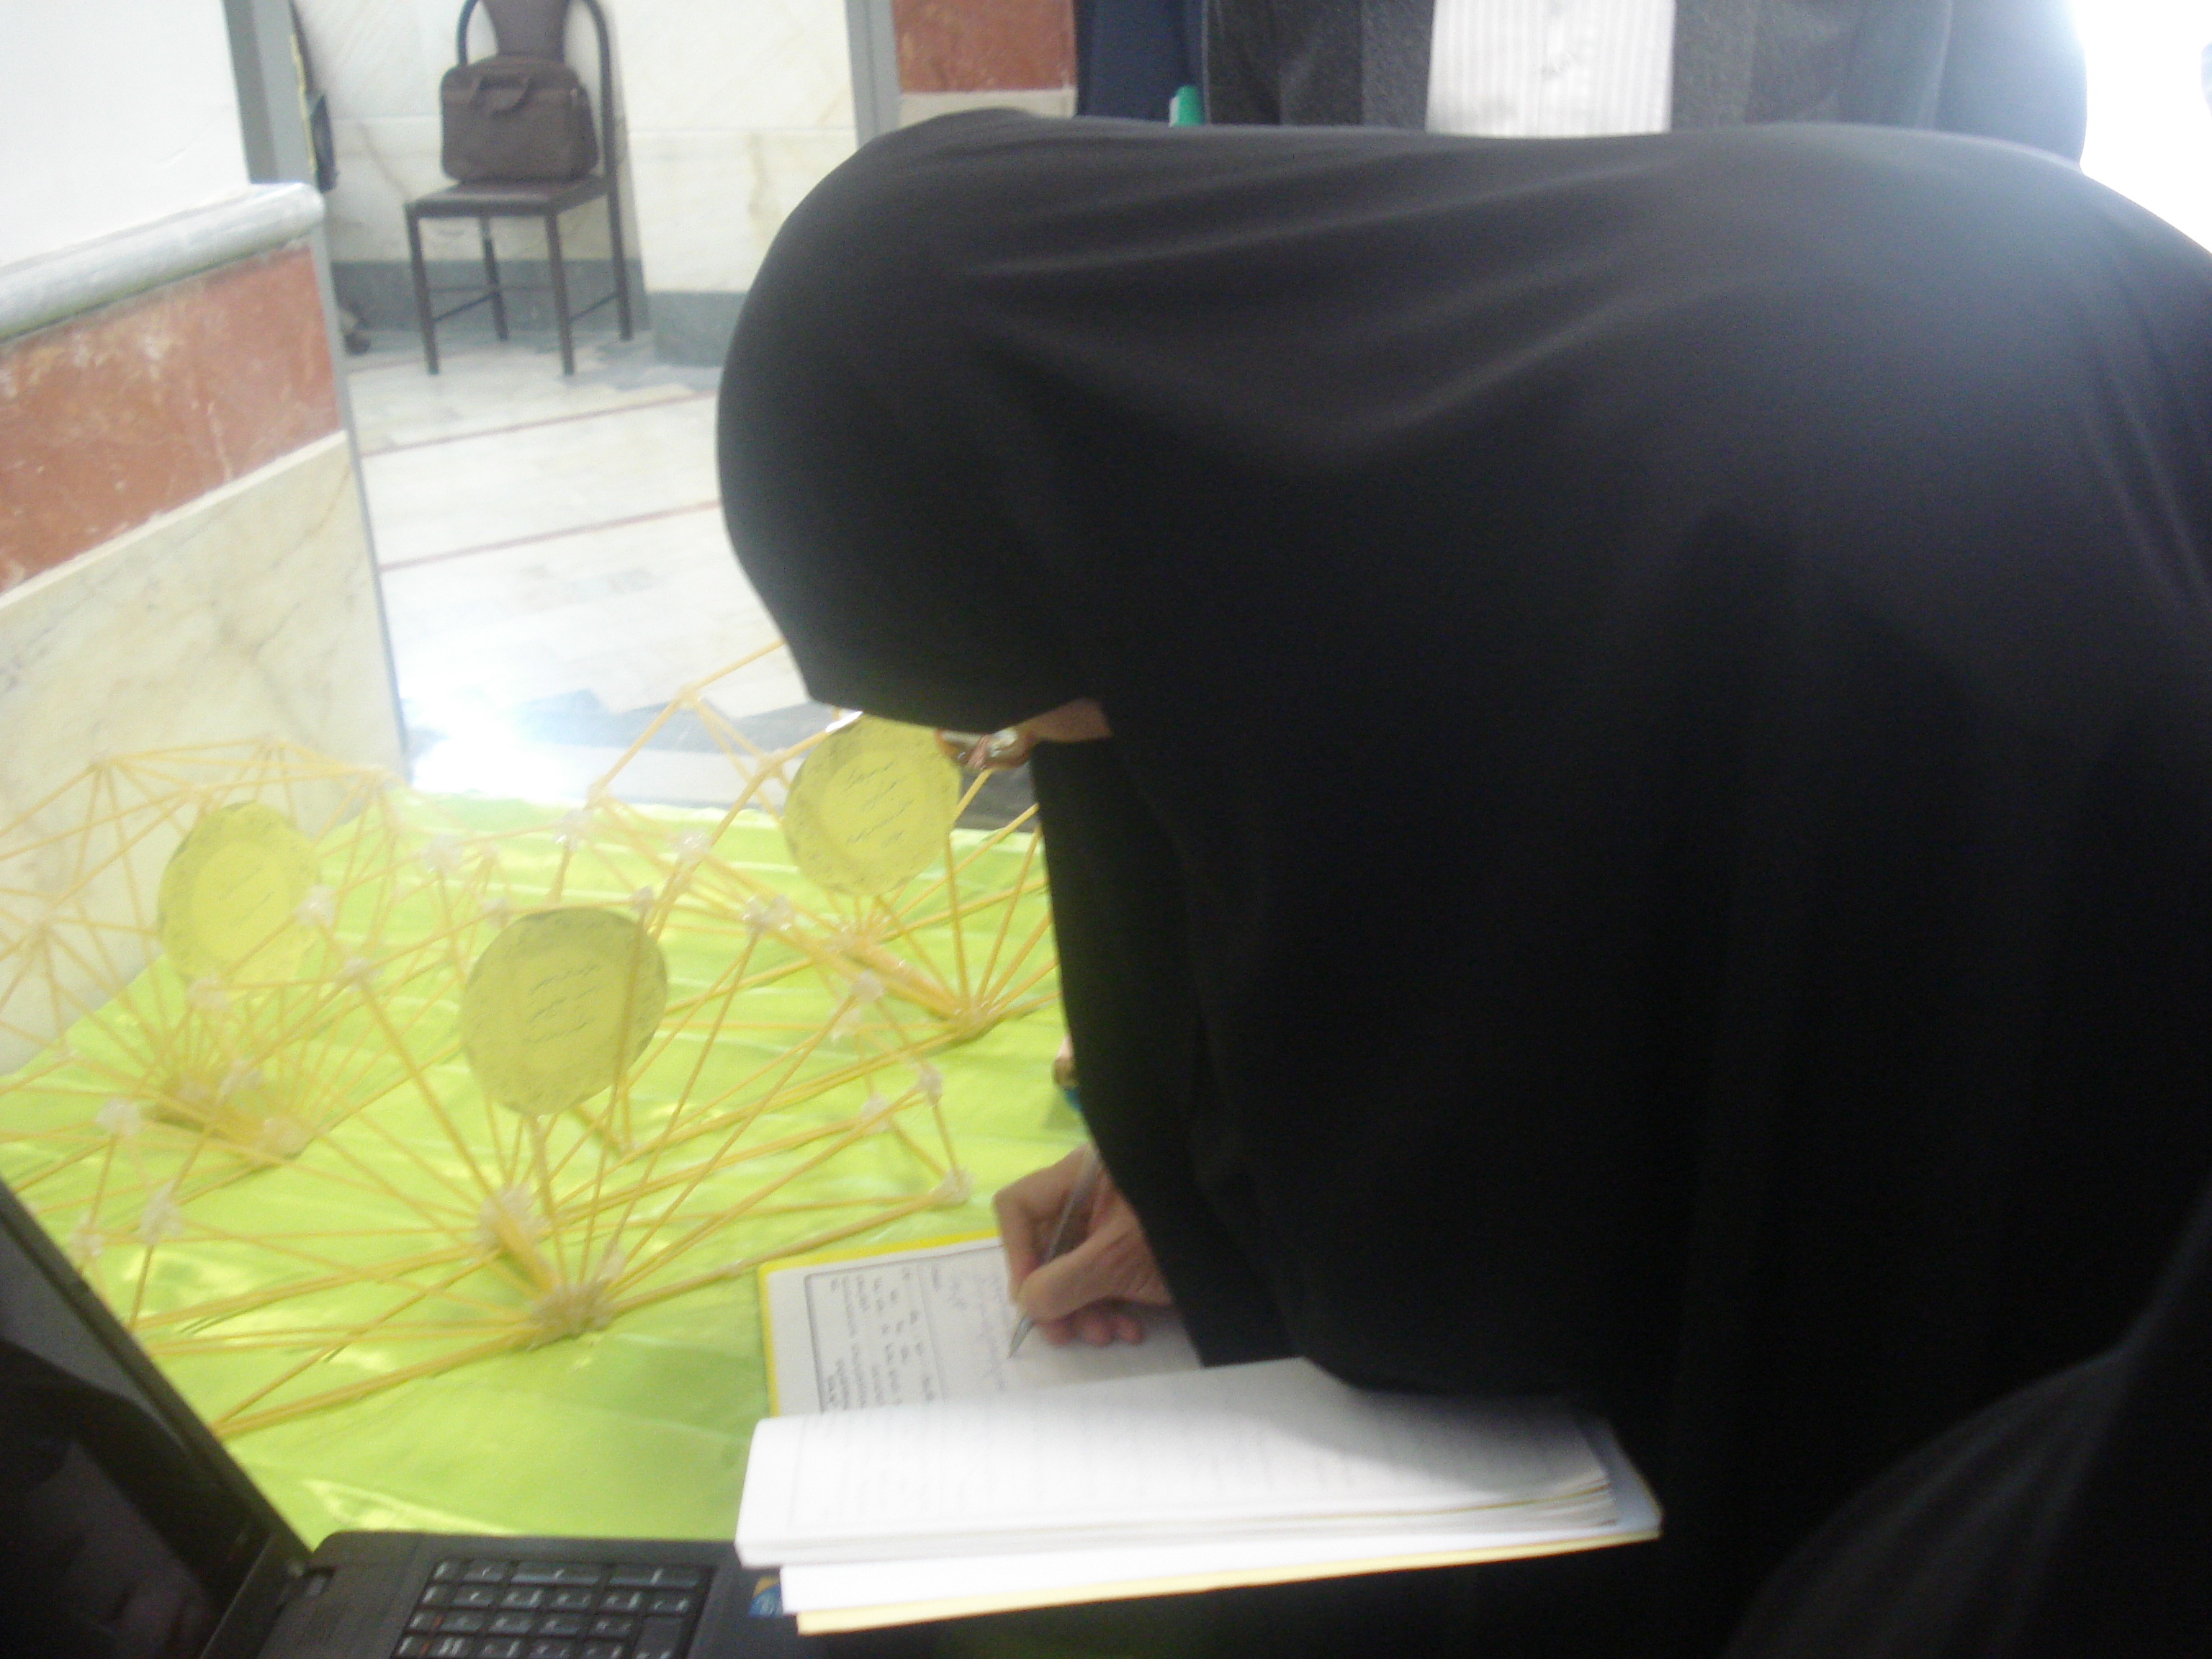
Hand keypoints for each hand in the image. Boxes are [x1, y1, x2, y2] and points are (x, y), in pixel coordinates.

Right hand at [994, 1148, 1170, 1346]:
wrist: (1249, 1242)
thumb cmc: (1176, 1232)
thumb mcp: (1116, 1261)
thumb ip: (1063, 1283)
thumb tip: (1025, 1303)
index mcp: (1080, 1177)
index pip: (1019, 1206)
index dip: (1017, 1253)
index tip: (1033, 1297)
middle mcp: (1091, 1195)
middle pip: (1047, 1245)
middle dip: (1056, 1295)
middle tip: (1066, 1335)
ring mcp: (1113, 1223)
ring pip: (1075, 1269)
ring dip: (1084, 1309)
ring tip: (1107, 1335)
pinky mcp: (1134, 1249)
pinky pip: (1105, 1278)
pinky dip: (1111, 1306)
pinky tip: (1131, 1329)